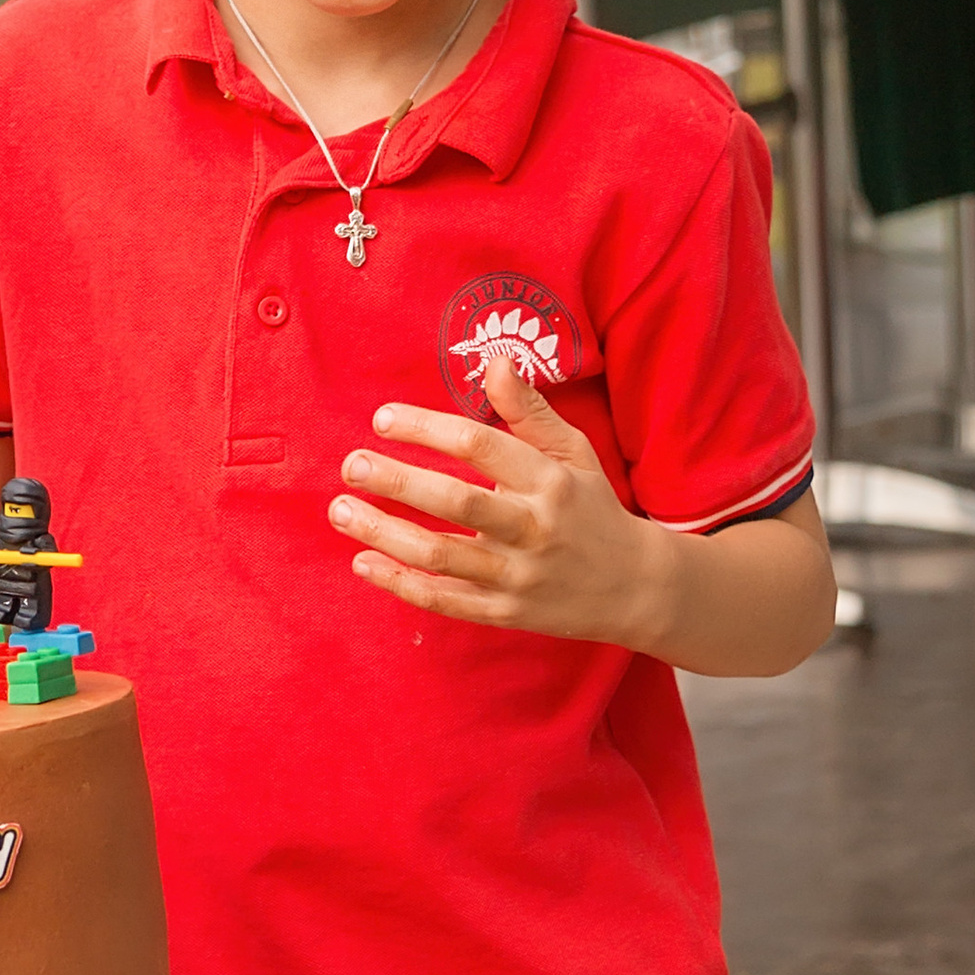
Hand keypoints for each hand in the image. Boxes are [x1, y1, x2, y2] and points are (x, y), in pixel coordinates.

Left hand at [329, 350, 673, 647]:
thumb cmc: (591, 508)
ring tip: (340, 510)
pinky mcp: (503, 613)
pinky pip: (444, 600)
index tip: (383, 418)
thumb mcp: (572, 452)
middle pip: (455, 503)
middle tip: (350, 465)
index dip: (427, 429)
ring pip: (440, 556)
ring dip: (383, 533)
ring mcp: (517, 576)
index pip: (480, 446)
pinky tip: (362, 561)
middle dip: (397, 481)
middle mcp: (532, 528)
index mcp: (550, 480)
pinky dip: (399, 583)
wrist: (635, 587)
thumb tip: (495, 362)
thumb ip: (529, 411)